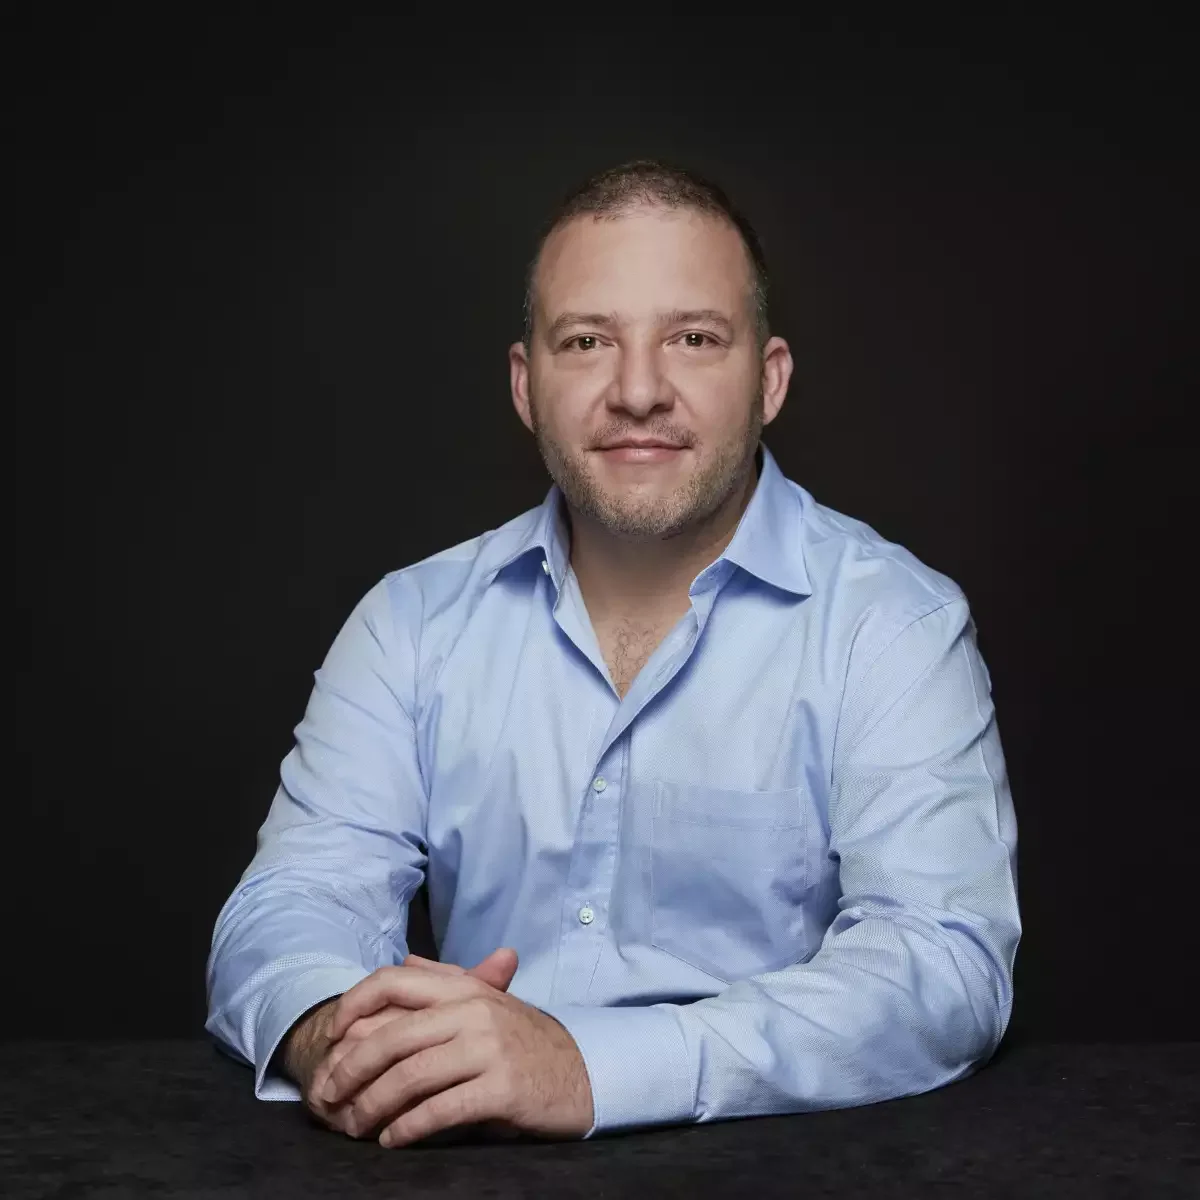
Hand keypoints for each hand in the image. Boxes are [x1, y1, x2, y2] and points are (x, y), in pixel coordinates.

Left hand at [294, 950, 516, 1138]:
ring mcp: (488, 1048)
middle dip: (350, 1069)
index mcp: (465, 987)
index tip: (330, 1034)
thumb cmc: (526, 1040)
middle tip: (327, 1095)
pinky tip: (392, 1140)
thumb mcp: (488, 1001)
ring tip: (355, 1126)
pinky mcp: (501, 1088)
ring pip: (410, 1076)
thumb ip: (446, 981)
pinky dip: (408, 1128)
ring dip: (372, 1106)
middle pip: (392, 1036)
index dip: (353, 1004)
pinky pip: (440, 1110)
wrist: (583, 1072)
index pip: (393, 981)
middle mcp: (474, 1011)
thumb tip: (407, 961)